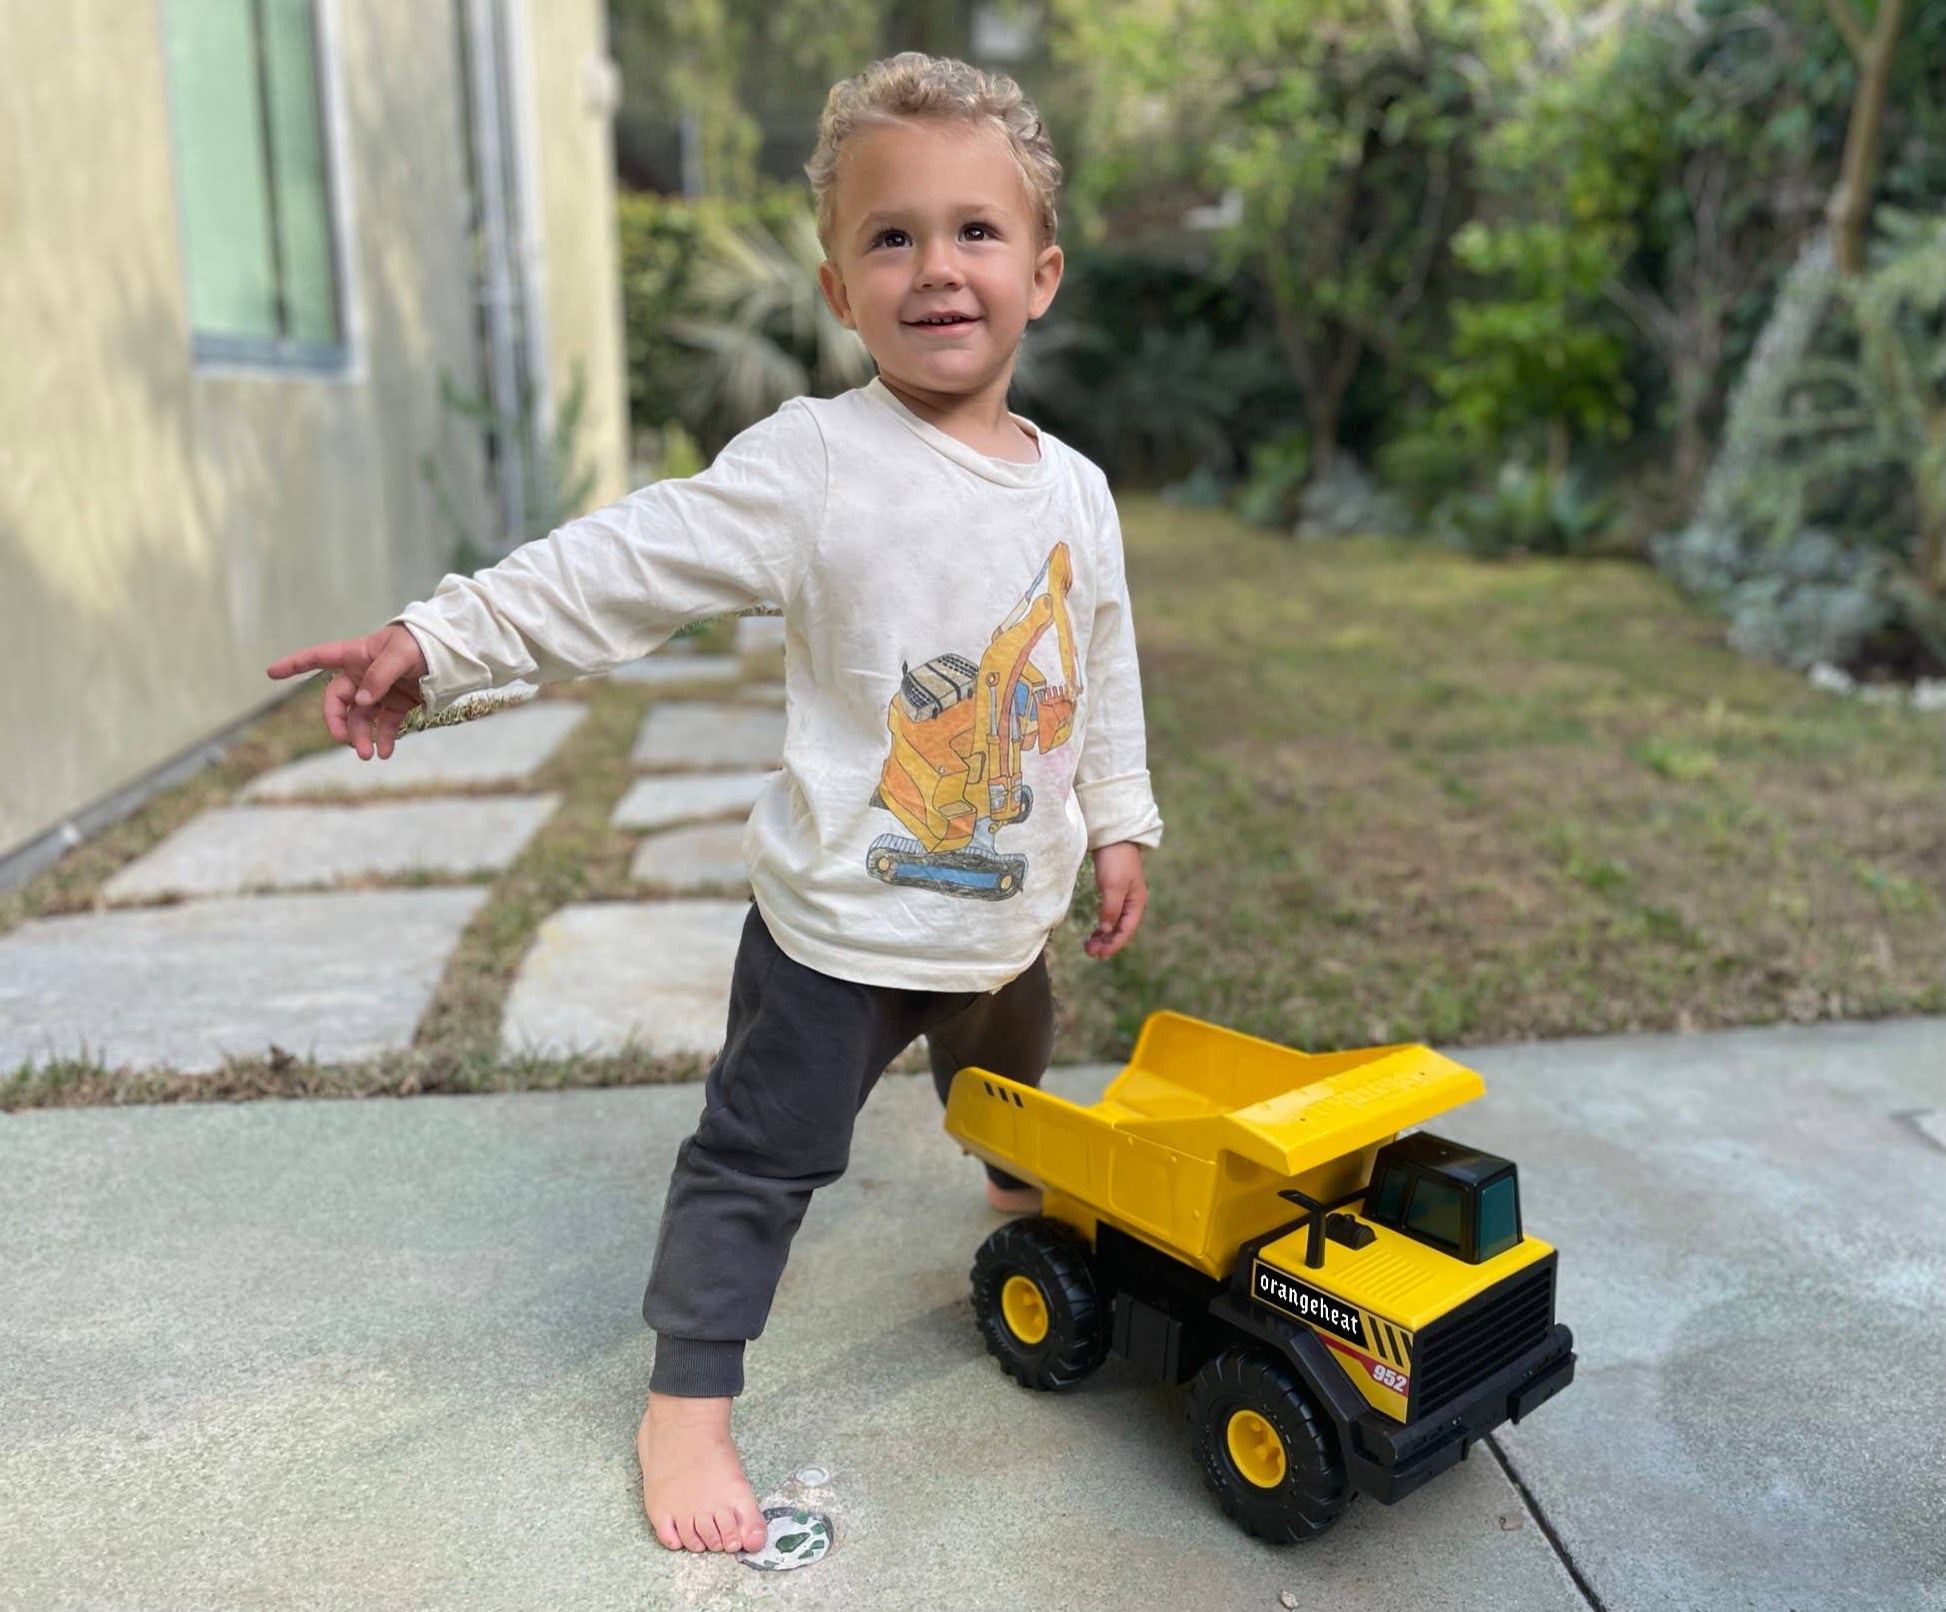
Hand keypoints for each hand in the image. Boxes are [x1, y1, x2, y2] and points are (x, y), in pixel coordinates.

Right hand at [266, 624, 427, 759]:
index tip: (271, 672)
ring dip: (360, 737)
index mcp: (358, 654)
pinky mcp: (398, 704)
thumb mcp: (402, 654)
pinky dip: (384, 739)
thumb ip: (379, 676)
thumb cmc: (424, 643)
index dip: (294, 664)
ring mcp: (380, 691)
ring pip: (360, 717)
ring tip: (369, 756)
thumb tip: (362, 702)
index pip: (319, 657)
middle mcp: (364, 674)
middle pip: (338, 700)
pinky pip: (385, 725)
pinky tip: (385, 753)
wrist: (454, 652)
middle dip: (338, 722)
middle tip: (345, 742)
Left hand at [1085, 841, 1147, 958]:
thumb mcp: (1113, 886)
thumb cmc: (1116, 860)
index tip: (1099, 954)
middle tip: (1090, 952)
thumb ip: (1111, 908)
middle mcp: (1132, 903)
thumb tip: (1107, 929)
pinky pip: (1110, 915)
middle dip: (1107, 943)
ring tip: (1089, 945)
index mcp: (1136, 903)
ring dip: (1104, 936)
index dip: (1114, 944)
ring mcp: (1124, 897)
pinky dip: (1103, 926)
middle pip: (1121, 930)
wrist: (1114, 836)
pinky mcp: (1114, 892)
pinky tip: (1095, 932)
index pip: (1126, 930)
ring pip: (1115, 924)